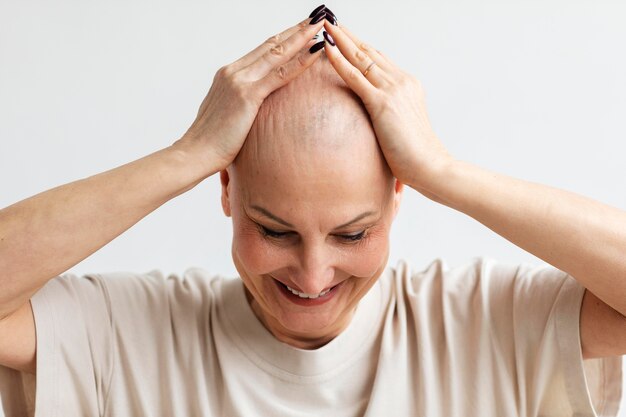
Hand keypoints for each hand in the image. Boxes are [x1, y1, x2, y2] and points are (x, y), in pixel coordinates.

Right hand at [174, 16, 326, 173]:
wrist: (194, 153)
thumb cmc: (211, 143)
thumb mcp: (227, 116)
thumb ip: (240, 105)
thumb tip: (253, 109)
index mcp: (228, 75)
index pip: (262, 50)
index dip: (284, 37)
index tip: (301, 29)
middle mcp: (233, 72)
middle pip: (271, 44)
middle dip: (297, 29)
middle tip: (318, 16)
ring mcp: (239, 81)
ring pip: (278, 53)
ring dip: (302, 37)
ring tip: (321, 25)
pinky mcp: (247, 95)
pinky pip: (280, 74)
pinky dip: (300, 62)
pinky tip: (316, 53)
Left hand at [322, 22, 451, 190]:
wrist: (431, 166)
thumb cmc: (416, 155)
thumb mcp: (401, 126)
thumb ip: (389, 115)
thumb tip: (376, 119)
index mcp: (408, 85)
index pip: (379, 59)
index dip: (360, 46)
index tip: (345, 35)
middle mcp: (402, 81)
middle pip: (369, 52)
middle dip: (348, 35)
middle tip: (330, 21)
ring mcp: (393, 90)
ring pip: (361, 58)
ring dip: (341, 40)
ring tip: (325, 26)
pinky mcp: (382, 104)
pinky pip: (355, 77)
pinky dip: (339, 60)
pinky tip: (327, 49)